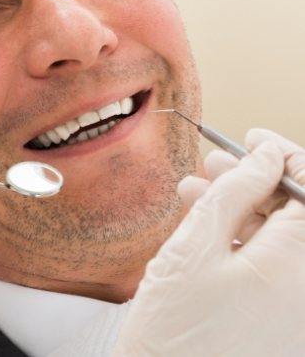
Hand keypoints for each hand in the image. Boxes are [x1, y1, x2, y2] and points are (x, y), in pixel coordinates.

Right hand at [111, 133, 304, 356]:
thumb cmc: (173, 325)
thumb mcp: (195, 245)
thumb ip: (235, 192)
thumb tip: (267, 157)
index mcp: (297, 265)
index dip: (284, 155)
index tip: (250, 139)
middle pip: (297, 213)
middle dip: (256, 180)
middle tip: (212, 163)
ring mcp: (296, 306)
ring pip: (281, 237)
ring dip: (242, 208)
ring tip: (194, 191)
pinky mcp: (281, 319)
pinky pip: (271, 264)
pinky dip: (241, 239)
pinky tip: (203, 227)